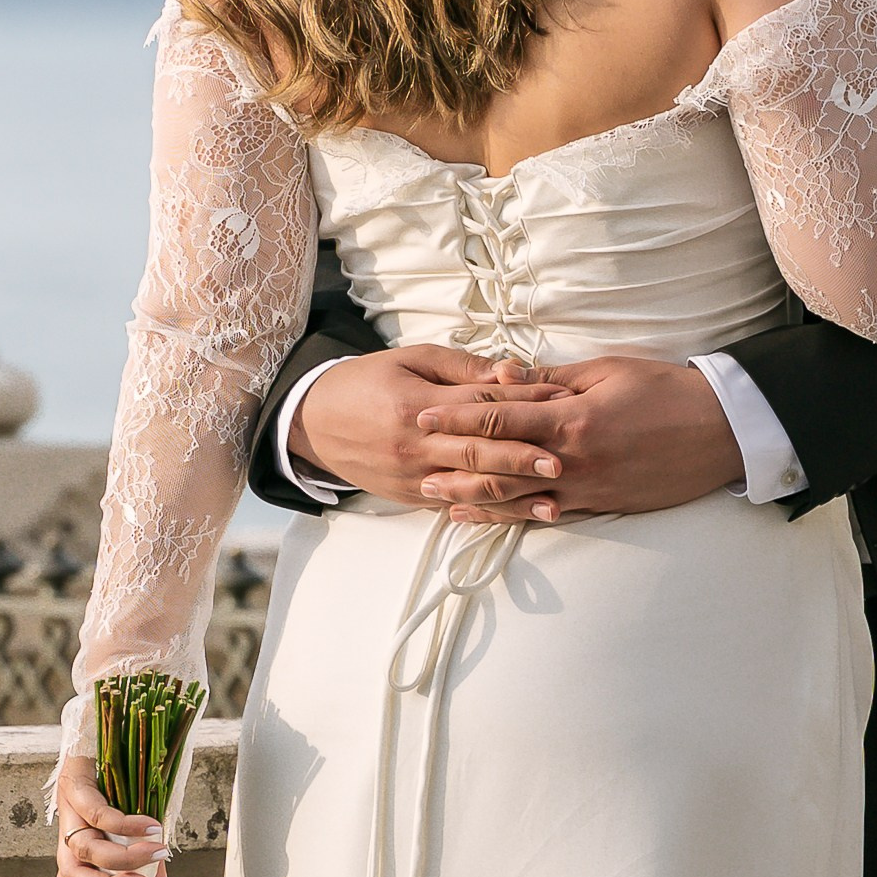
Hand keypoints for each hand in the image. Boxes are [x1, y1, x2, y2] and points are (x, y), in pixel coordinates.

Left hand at [55, 753, 167, 876]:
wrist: (110, 732)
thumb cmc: (124, 787)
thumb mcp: (137, 832)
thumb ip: (144, 864)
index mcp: (75, 850)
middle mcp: (67, 833)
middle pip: (71, 874)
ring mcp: (68, 809)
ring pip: (84, 847)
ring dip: (122, 858)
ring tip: (156, 854)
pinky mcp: (76, 784)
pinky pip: (98, 812)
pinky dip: (126, 824)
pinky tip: (152, 826)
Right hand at [291, 344, 566, 513]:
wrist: (311, 422)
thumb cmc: (366, 382)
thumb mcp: (410, 359)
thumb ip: (461, 368)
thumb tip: (511, 372)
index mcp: (415, 406)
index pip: (479, 404)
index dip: (523, 403)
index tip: (562, 401)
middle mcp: (415, 447)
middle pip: (479, 453)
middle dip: (524, 458)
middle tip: (564, 463)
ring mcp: (412, 478)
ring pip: (471, 489)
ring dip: (515, 498)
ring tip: (553, 503)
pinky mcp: (410, 497)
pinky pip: (455, 506)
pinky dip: (488, 512)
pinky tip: (518, 516)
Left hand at [413, 350, 744, 519]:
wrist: (722, 431)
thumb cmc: (667, 390)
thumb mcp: (608, 371)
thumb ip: (553, 380)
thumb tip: (506, 377)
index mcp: (572, 418)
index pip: (499, 419)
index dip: (456, 418)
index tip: (423, 416)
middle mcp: (573, 460)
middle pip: (499, 467)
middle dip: (454, 467)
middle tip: (416, 465)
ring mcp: (588, 489)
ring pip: (519, 500)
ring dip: (476, 501)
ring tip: (439, 499)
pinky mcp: (604, 505)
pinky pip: (552, 514)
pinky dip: (517, 517)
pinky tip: (493, 519)